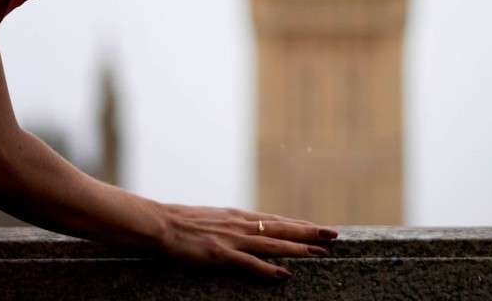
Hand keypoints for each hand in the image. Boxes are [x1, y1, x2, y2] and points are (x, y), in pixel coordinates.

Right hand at [155, 204, 337, 280]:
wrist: (157, 223)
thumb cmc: (177, 222)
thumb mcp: (208, 218)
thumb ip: (227, 225)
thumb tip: (242, 231)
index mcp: (235, 216)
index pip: (274, 219)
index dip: (298, 224)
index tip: (318, 227)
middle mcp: (238, 224)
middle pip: (280, 228)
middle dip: (308, 232)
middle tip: (333, 234)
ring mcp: (231, 239)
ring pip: (272, 243)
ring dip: (298, 247)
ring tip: (321, 251)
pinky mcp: (221, 254)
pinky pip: (250, 264)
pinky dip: (269, 270)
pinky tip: (286, 275)